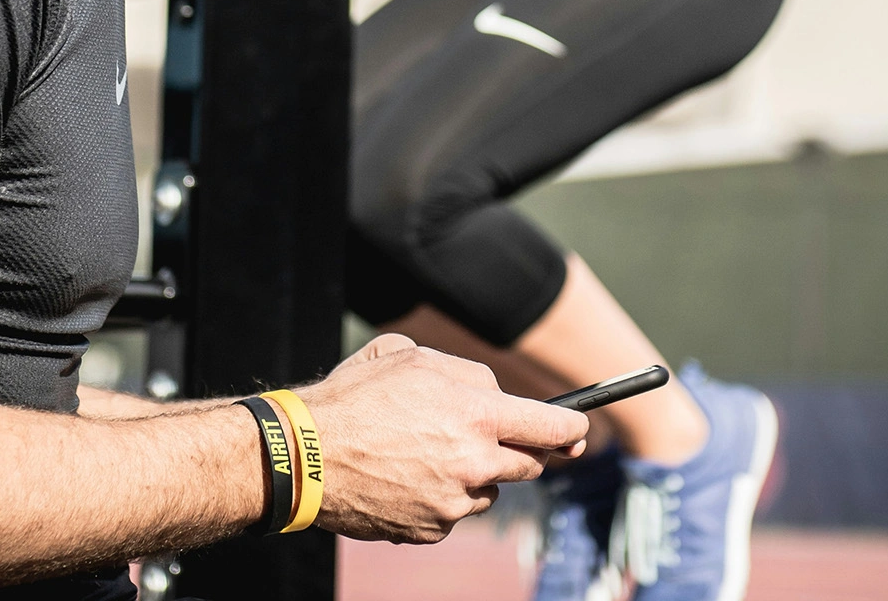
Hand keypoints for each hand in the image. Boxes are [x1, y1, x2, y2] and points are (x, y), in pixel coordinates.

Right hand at [301, 336, 587, 542]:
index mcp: (477, 414)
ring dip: (474, 472)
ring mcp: (454, 503)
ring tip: (424, 449)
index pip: (551, 427)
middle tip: (491, 434)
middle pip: (528, 464)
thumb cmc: (357, 396)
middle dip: (519, 448)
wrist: (306, 455)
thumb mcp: (413, 357)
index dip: (573, 427)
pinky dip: (442, 496)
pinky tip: (406, 475)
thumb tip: (494, 395)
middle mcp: (475, 463)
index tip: (581, 428)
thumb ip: (467, 375)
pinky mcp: (431, 531)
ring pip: (488, 488)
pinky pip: (454, 513)